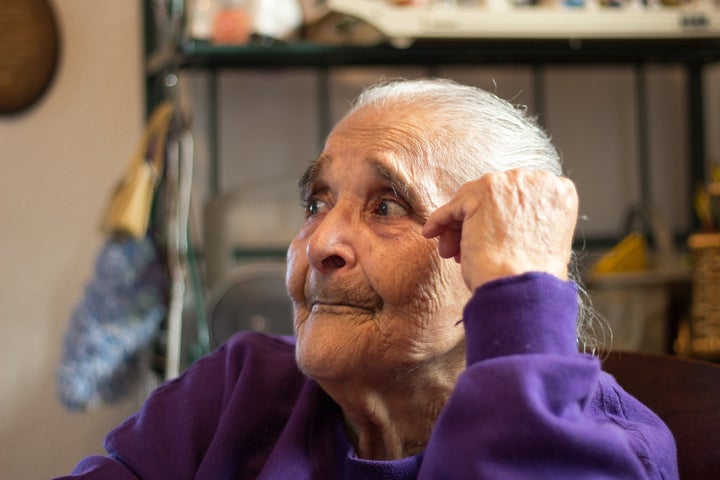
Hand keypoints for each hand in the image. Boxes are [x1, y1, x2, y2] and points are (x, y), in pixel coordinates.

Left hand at [422, 169, 578, 290]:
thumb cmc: (531, 276)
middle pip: (494, 195)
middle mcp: (537, 181)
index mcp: (559, 191)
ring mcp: (509, 184)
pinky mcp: (482, 195)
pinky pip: (453, 207)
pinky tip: (432, 233)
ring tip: (451, 251)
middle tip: (463, 247)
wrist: (522, 286)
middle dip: (477, 221)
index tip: (491, 235)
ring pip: (472, 199)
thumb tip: (498, 221)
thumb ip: (527, 221)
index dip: (501, 216)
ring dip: (458, 225)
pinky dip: (439, 221)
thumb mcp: (540, 240)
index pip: (518, 196)